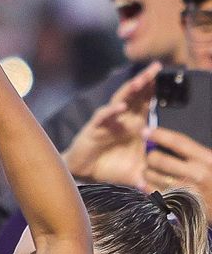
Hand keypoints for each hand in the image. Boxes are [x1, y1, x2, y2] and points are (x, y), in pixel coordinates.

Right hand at [62, 63, 159, 185]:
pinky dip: (112, 112)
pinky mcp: (94, 128)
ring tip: (140, 80)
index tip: (166, 75)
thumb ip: (152, 176)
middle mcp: (121, 119)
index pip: (146, 102)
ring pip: (120, 100)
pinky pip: (103, 117)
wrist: (84, 173)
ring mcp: (107, 121)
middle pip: (135, 95)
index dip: (154, 89)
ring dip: (130, 90)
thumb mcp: (136, 172)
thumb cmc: (109, 167)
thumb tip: (169, 185)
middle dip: (145, 81)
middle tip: (156, 67)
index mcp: (133, 124)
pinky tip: (120, 108)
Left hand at [145, 126, 211, 202]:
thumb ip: (192, 153)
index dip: (159, 134)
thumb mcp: (211, 162)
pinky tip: (148, 183)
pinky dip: (147, 186)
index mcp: (206, 160)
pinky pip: (152, 191)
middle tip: (150, 156)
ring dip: (147, 171)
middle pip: (159, 159)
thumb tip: (165, 141)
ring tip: (151, 171)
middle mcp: (196, 174)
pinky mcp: (176, 204)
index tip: (145, 131)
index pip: (178, 142)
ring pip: (152, 175)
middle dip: (150, 156)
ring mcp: (185, 190)